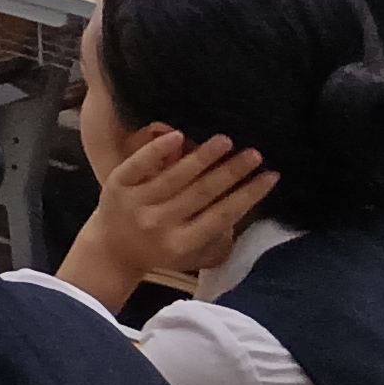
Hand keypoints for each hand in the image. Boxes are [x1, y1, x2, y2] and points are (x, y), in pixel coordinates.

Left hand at [76, 124, 272, 289]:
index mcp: (182, 243)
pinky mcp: (115, 185)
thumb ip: (213, 227)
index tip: (272, 176)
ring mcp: (136, 203)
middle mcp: (159, 223)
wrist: (112, 250)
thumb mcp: (189, 248)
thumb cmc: (160, 248)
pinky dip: (158, 150)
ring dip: (203, 156)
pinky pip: (139, 164)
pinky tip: (178, 134)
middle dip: (232, 172)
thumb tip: (243, 194)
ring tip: (226, 140)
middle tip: (255, 153)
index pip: (222, 215)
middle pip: (202, 192)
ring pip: (175, 176)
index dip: (249, 195)